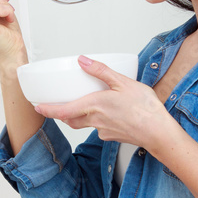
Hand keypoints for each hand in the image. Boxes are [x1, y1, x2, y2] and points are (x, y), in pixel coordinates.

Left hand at [34, 56, 173, 149]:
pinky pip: (99, 128)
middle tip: (55, 106)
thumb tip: (83, 60)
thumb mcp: (123, 82)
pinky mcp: (113, 137)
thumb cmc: (145, 109)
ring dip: (79, 117)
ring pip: (84, 124)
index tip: (38, 107)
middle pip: (70, 120)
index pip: (63, 111)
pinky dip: (98, 121)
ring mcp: (104, 131)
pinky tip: (110, 113)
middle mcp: (95, 121)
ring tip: (83, 105)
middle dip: (61, 114)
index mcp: (94, 106)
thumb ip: (101, 71)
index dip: (48, 110)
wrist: (159, 133)